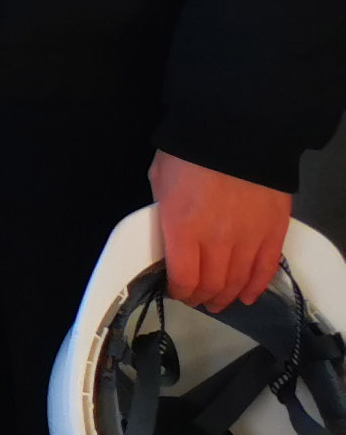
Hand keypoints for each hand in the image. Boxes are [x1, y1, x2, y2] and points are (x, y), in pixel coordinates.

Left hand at [151, 151, 293, 311]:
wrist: (235, 133)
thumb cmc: (190, 152)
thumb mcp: (160, 181)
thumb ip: (165, 211)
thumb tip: (170, 232)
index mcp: (183, 228)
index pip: (183, 277)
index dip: (179, 291)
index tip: (176, 292)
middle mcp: (217, 240)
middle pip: (212, 284)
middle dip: (202, 297)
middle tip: (198, 300)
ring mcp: (249, 238)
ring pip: (239, 281)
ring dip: (227, 296)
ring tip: (220, 302)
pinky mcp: (274, 232)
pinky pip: (266, 268)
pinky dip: (256, 286)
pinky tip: (248, 295)